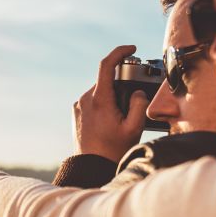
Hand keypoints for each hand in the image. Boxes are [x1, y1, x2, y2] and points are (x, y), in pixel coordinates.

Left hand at [73, 45, 149, 161]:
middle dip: (122, 87)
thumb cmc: (113, 150)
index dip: (120, 52)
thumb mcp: (134, 128)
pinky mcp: (76, 112)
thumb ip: (139, 104)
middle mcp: (85, 99)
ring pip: (100, 91)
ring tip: (120, 119)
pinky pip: (93, 101)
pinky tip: (110, 122)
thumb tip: (137, 92)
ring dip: (113, 97)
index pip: (107, 65)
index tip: (132, 49)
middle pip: (107, 81)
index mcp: (99, 99)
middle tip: (132, 105)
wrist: (91, 167)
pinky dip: (104, 104)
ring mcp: (79, 105)